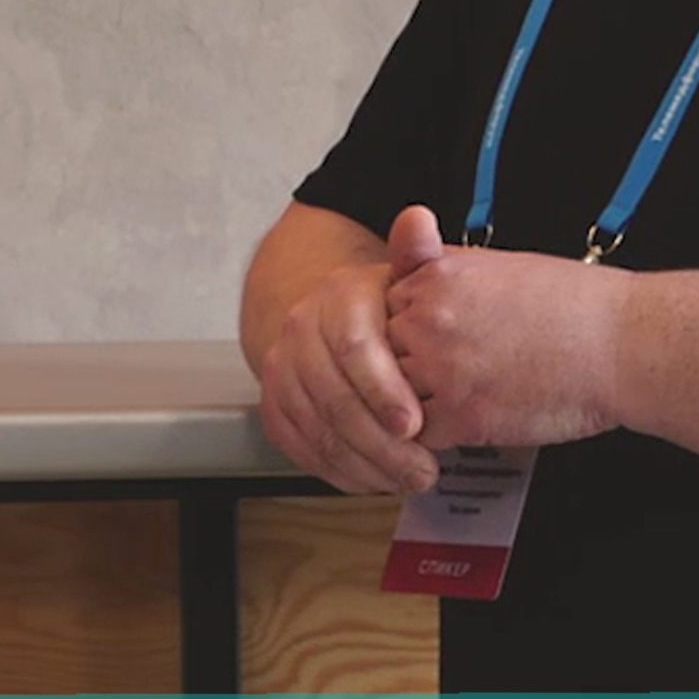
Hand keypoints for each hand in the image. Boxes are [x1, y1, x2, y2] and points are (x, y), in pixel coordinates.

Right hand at [252, 207, 446, 495]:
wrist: (326, 316)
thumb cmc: (382, 306)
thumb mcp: (406, 277)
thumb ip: (418, 255)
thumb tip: (418, 219)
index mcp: (335, 299)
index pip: (353, 349)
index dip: (383, 391)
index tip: (416, 424)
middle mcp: (300, 333)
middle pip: (334, 400)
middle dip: (382, 444)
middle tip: (424, 468)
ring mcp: (281, 371)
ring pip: (318, 431)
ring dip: (366, 465)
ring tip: (409, 479)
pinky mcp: (274, 406)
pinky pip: (301, 448)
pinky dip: (339, 472)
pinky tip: (374, 479)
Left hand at [380, 207, 630, 451]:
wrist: (622, 342)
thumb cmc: (576, 305)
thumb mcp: (499, 266)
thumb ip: (445, 273)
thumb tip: (417, 286)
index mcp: (437, 278)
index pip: (377, 310)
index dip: (392, 333)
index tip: (407, 346)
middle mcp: (431, 320)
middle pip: (375, 355)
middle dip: (394, 371)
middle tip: (418, 383)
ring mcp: (444, 370)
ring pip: (388, 399)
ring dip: (404, 409)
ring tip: (430, 411)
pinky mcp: (465, 416)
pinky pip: (418, 437)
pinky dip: (426, 440)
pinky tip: (446, 433)